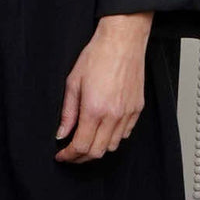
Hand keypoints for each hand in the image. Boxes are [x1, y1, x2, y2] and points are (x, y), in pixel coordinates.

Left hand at [54, 12, 153, 162]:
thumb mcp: (73, 82)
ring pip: (113, 146)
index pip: (81, 146)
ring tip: (86, 141)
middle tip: (71, 153)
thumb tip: (61, 133)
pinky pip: (125, 134)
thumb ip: (67, 112)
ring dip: (98, 149)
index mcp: (94, 110)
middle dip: (81, 157)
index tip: (62, 155)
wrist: (122, 42)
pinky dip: (113, 138)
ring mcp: (127, 113)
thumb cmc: (97, 56)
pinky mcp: (137, 109)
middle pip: (97, 152)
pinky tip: (103, 130)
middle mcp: (113, 115)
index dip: (69, 156)